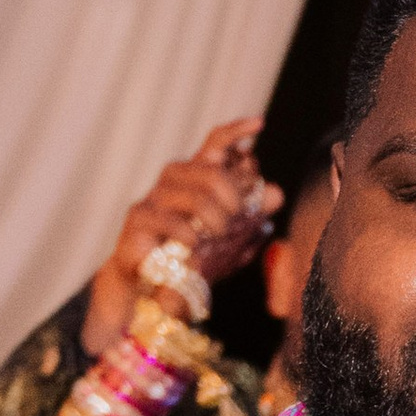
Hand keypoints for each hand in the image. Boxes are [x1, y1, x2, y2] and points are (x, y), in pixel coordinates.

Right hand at [84, 118, 278, 349]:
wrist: (151, 291)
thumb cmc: (190, 261)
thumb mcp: (229, 243)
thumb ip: (251, 219)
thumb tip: (277, 193)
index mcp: (197, 181)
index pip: (215, 144)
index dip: (236, 130)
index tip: (260, 124)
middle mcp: (175, 182)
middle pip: (209, 169)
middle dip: (232, 194)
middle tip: (238, 217)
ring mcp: (154, 197)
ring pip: (190, 192)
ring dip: (213, 217)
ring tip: (219, 236)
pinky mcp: (138, 219)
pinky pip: (167, 218)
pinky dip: (186, 233)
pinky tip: (193, 246)